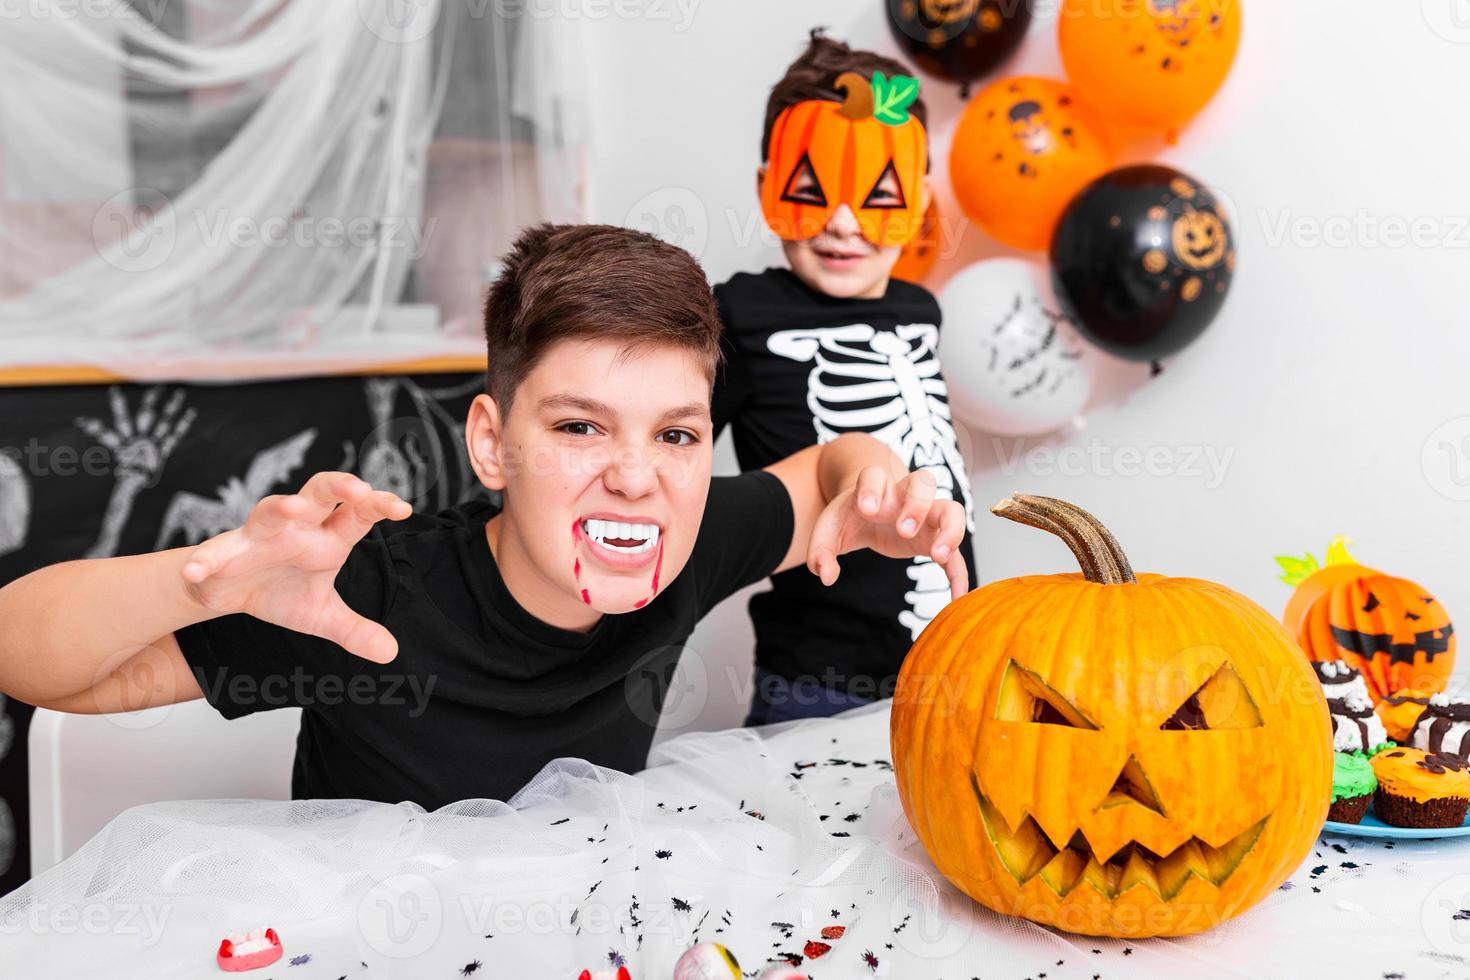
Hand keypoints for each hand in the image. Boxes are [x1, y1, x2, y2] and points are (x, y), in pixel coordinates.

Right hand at [179, 472, 411, 662]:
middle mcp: (297, 528)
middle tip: (359, 488)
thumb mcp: (322, 616)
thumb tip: (391, 652)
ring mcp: (259, 535)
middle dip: (337, 486)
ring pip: (269, 510)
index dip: (379, 506)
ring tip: (294, 506)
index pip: (357, 515)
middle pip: (319, 493)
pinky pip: (211, 554)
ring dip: (279, 507)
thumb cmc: (280, 592)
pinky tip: (197, 572)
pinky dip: (203, 562)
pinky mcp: (222, 552)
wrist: (229, 593)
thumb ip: (355, 630)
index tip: (404, 508)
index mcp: (327, 538)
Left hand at [806, 467, 968, 599]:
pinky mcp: (933, 538)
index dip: (872, 488)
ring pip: (952, 509)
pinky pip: (955, 553)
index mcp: (873, 488)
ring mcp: (925, 515)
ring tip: (938, 556)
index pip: (874, 476)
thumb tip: (826, 576)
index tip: (867, 509)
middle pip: (923, 482)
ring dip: (950, 530)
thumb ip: (820, 551)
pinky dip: (958, 573)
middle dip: (916, 504)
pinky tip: (957, 595)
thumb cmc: (849, 516)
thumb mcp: (828, 530)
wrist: (868, 507)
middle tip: (903, 530)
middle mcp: (904, 495)